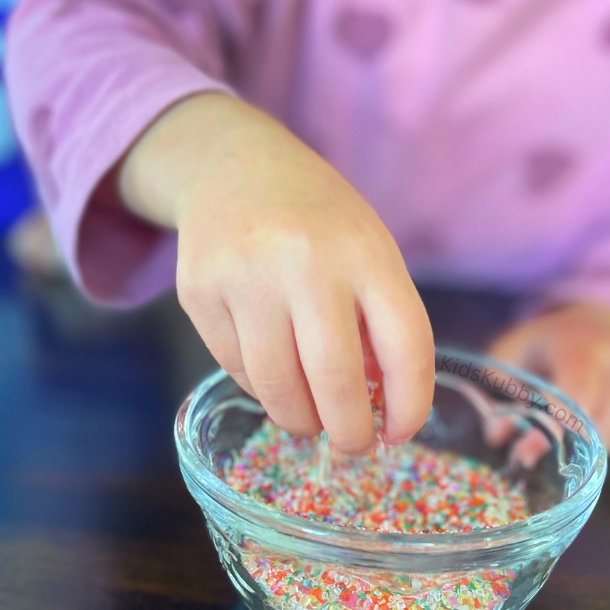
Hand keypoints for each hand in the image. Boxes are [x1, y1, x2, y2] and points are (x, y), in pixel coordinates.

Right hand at [120, 93, 434, 453]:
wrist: (233, 165)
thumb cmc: (318, 220)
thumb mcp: (367, 250)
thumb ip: (380, 322)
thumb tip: (378, 406)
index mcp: (365, 251)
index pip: (405, 346)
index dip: (410, 405)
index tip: (401, 433)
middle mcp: (305, 262)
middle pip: (335, 381)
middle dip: (349, 432)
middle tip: (353, 445)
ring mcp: (245, 277)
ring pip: (277, 388)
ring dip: (301, 420)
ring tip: (311, 418)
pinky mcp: (199, 293)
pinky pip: (237, 370)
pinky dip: (262, 387)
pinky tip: (274, 370)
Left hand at [488, 302, 609, 457]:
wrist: (597, 322)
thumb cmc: (546, 348)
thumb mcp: (511, 356)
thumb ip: (501, 392)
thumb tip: (499, 434)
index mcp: (581, 341)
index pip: (577, 392)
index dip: (553, 429)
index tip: (526, 453)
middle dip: (576, 442)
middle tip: (545, 450)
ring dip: (602, 443)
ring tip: (574, 434)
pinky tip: (600, 431)